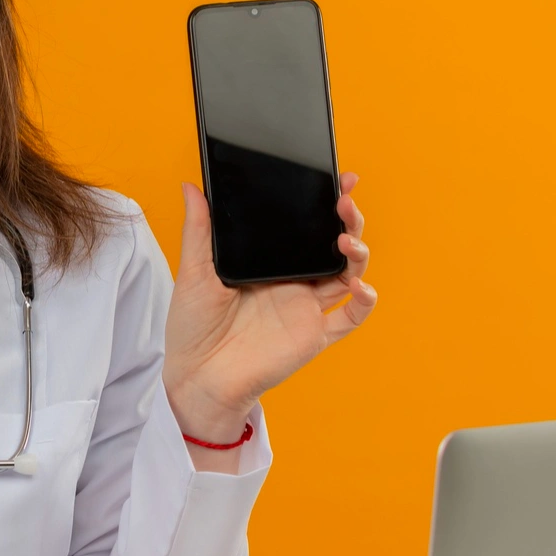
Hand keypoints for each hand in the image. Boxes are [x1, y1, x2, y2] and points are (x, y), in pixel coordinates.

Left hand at [162, 174, 376, 442]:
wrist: (196, 377)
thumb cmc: (192, 327)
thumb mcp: (193, 271)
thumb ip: (200, 230)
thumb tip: (193, 187)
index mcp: (269, 261)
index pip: (305, 225)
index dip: (325, 201)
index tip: (337, 178)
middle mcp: (293, 281)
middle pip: (333, 244)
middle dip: (348, 219)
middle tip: (344, 200)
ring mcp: (306, 307)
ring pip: (347, 273)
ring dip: (356, 253)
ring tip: (346, 241)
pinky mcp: (313, 335)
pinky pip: (349, 318)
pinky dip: (363, 302)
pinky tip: (360, 287)